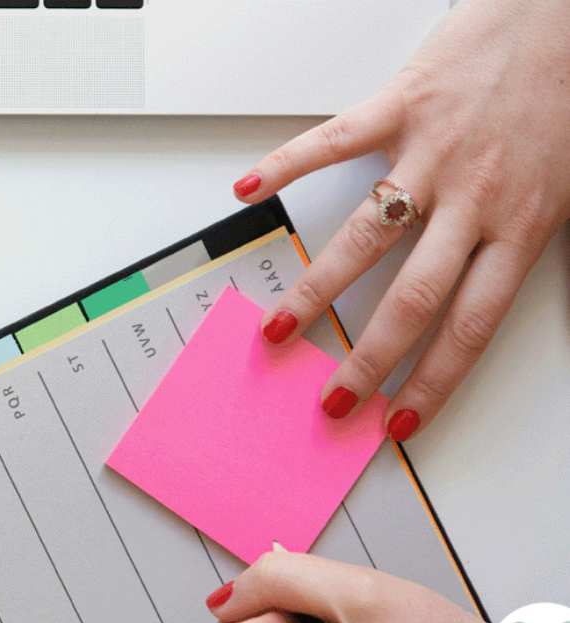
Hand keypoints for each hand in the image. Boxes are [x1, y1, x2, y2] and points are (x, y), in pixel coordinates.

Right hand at [233, 0, 569, 440]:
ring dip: (317, 290)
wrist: (567, 8)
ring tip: (280, 328)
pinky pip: (332, 140)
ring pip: (366, 237)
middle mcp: (475, 196)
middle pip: (412, 297)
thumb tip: (543, 304)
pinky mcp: (402, 103)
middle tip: (331, 396)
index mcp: (523, 221)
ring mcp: (433, 151)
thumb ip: (548, 246)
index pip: (471, 323)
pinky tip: (248, 190)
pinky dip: (284, 166)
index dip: (434, 380)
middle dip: (366, 358)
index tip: (399, 419)